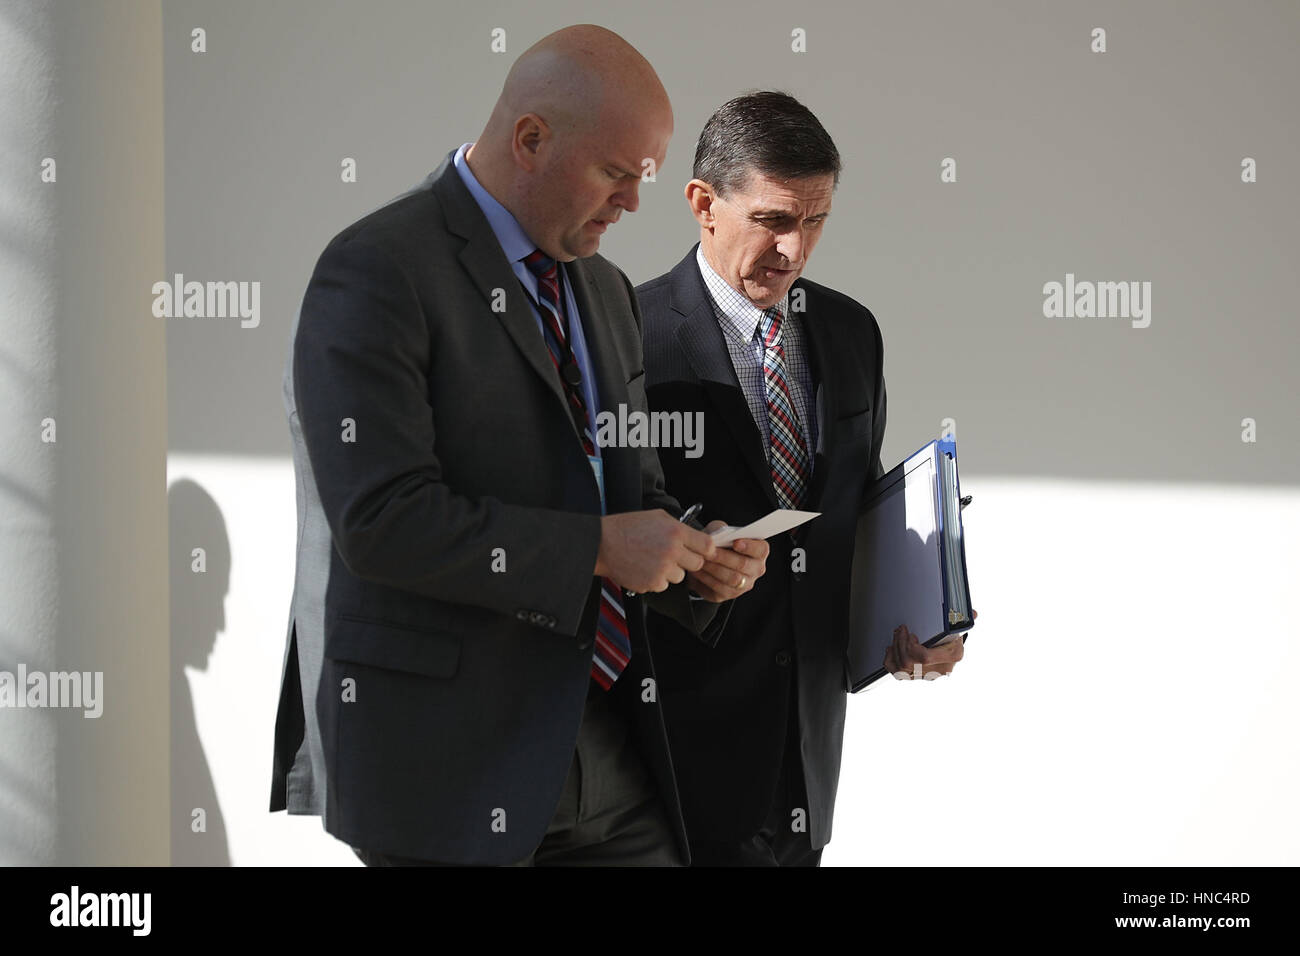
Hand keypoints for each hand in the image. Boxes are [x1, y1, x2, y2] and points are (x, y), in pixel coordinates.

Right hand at [594, 509, 717, 593]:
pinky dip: (656, 580)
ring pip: (680, 576)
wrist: (602, 544)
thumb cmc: (627, 528)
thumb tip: (695, 537)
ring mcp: (663, 569)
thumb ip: (679, 527)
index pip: (707, 546)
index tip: (699, 550)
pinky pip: (663, 585)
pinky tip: (644, 568)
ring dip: (670, 571)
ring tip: (652, 560)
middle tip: (673, 556)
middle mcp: (672, 551)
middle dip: (687, 561)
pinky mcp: (652, 583)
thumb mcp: (657, 516)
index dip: (704, 549)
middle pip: (697, 564)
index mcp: (676, 532)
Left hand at [683, 520, 768, 601]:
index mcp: (758, 552)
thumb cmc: (717, 543)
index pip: (761, 550)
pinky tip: (698, 570)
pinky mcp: (729, 594)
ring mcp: (744, 584)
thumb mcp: (719, 530)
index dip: (750, 546)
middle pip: (743, 564)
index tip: (735, 542)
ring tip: (701, 560)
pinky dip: (707, 578)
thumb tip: (718, 535)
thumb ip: (721, 529)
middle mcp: (755, 569)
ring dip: (714, 568)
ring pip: (732, 578)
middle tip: (710, 552)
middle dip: (724, 557)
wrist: (705, 559)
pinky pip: (720, 588)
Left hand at [883, 610, 975, 679]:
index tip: (911, 635)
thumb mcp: (959, 625)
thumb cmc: (953, 635)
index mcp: (952, 656)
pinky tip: (892, 649)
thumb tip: (973, 614)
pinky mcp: (916, 676)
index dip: (912, 647)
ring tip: (897, 636)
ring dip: (895, 650)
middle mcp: (939, 668)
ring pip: (901, 669)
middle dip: (900, 644)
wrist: (952, 648)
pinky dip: (891, 661)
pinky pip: (897, 674)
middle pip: (910, 664)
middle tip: (901, 630)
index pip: (925, 658)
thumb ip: (963, 619)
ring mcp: (927, 674)